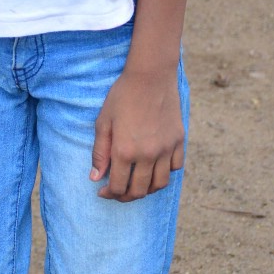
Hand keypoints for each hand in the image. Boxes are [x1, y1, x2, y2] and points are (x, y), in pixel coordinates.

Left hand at [90, 66, 183, 201]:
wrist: (150, 76)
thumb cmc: (122, 96)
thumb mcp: (103, 122)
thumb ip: (99, 152)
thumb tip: (95, 177)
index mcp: (124, 151)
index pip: (118, 186)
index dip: (109, 194)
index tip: (103, 191)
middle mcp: (147, 155)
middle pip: (139, 191)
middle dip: (126, 196)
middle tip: (118, 192)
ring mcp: (165, 149)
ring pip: (159, 184)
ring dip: (147, 189)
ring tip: (137, 184)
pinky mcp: (178, 141)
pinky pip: (175, 167)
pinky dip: (165, 172)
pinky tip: (154, 167)